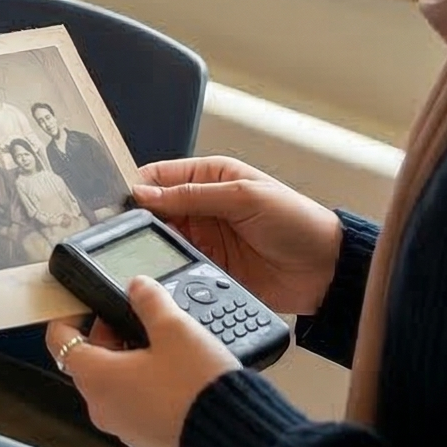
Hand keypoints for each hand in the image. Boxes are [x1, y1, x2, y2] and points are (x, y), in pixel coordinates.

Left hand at [47, 277, 237, 446]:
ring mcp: (124, 427)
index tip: (83, 305)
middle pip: (88, 361)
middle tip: (137, 320)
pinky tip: (174, 374)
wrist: (232, 435)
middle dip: (108, 336)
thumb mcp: (174, 329)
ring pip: (113, 383)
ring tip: (163, 345)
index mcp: (97, 377)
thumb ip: (149, 301)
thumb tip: (138, 286)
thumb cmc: (197, 386)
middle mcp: (102, 406)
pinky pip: (134, 404)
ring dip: (129, 360)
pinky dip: (144, 385)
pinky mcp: (147, 438)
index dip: (68, 317)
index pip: (60, 340)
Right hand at [131, 156, 342, 317]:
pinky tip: (159, 271)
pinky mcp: (208, 268)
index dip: (137, 186)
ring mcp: (204, 240)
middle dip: (138, 218)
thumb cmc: (298, 222)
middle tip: (123, 231)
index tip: (119, 202)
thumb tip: (145, 192)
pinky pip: (177, 267)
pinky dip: (166, 269)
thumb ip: (193, 194)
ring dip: (151, 246)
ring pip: (161, 240)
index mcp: (211, 178)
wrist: (326, 270)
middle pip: (154, 209)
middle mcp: (202, 207)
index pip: (160, 176)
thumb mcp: (244, 196)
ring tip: (139, 251)